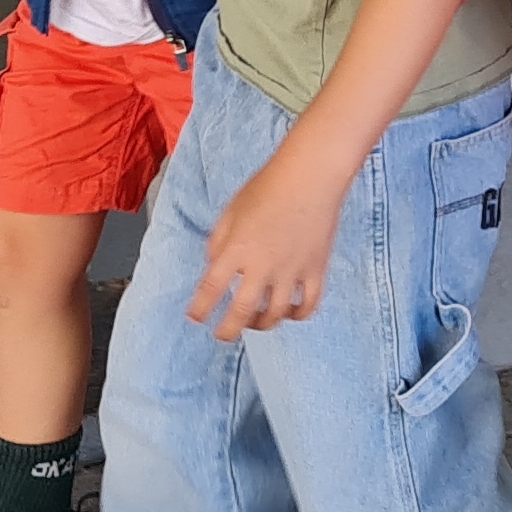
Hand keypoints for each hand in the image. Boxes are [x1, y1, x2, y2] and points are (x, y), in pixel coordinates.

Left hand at [190, 159, 345, 339]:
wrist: (310, 176)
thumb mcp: (231, 210)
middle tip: (222, 335)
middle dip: (228, 330)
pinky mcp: (316, 269)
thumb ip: (218, 241)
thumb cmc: (269, 186)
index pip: (211, 288)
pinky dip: (298, 315)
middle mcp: (263, 265)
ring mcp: (291, 270)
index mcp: (237, 248)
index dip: (200, 308)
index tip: (196, 317)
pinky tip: (290, 313)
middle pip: (242, 312)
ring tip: (255, 321)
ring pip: (276, 315)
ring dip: (261, 324)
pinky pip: (308, 305)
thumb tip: (213, 265)